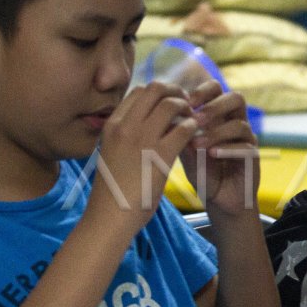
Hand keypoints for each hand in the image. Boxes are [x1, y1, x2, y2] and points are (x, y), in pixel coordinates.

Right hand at [92, 81, 197, 232]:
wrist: (109, 217)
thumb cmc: (113, 192)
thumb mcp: (111, 155)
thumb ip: (124, 138)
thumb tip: (143, 128)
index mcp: (112, 125)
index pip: (139, 91)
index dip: (159, 94)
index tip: (170, 104)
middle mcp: (125, 127)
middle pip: (156, 89)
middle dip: (175, 92)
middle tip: (187, 106)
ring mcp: (142, 139)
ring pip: (172, 104)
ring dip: (188, 109)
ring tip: (195, 121)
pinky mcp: (160, 155)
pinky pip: (185, 128)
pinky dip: (194, 128)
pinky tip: (197, 137)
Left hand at [179, 80, 259, 215]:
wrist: (219, 199)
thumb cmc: (202, 171)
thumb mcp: (186, 151)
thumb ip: (180, 133)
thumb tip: (168, 115)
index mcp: (219, 115)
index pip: (216, 89)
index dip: (202, 90)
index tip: (185, 101)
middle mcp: (236, 122)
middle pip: (236, 98)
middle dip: (215, 106)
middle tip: (196, 118)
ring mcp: (247, 139)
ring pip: (240, 124)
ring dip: (216, 132)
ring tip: (197, 144)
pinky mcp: (253, 157)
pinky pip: (245, 147)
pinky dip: (227, 149)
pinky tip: (212, 154)